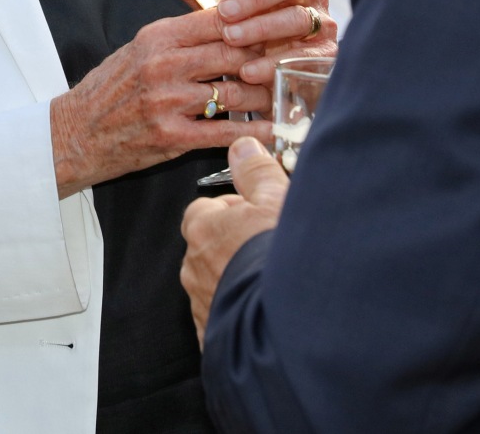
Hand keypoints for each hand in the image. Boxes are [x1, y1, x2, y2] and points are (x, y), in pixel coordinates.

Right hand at [49, 7, 265, 197]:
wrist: (77, 133)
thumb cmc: (109, 90)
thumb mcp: (138, 49)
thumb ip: (179, 36)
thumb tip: (226, 22)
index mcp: (157, 37)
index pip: (218, 18)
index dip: (253, 20)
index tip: (274, 23)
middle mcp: (164, 65)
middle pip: (234, 52)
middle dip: (266, 55)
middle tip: (288, 59)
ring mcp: (169, 102)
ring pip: (235, 91)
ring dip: (264, 94)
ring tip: (284, 94)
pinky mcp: (172, 136)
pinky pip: (224, 131)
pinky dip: (254, 131)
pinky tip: (273, 129)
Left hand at [156, 0, 335, 90]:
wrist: (265, 78)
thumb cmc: (243, 32)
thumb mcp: (217, 8)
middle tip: (225, 12)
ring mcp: (320, 24)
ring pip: (297, 18)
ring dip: (262, 28)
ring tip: (231, 39)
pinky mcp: (324, 57)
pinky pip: (304, 57)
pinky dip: (275, 64)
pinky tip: (250, 71)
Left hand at [180, 136, 286, 342]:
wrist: (286, 324)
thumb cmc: (278, 260)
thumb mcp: (275, 200)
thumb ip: (256, 171)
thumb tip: (243, 147)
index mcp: (202, 228)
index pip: (207, 209)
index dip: (236, 209)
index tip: (260, 214)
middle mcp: (193, 265)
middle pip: (211, 246)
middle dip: (236, 245)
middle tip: (270, 247)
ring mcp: (201, 302)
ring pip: (216, 281)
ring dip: (238, 278)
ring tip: (272, 279)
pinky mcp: (213, 332)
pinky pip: (223, 314)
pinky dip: (241, 310)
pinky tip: (266, 308)